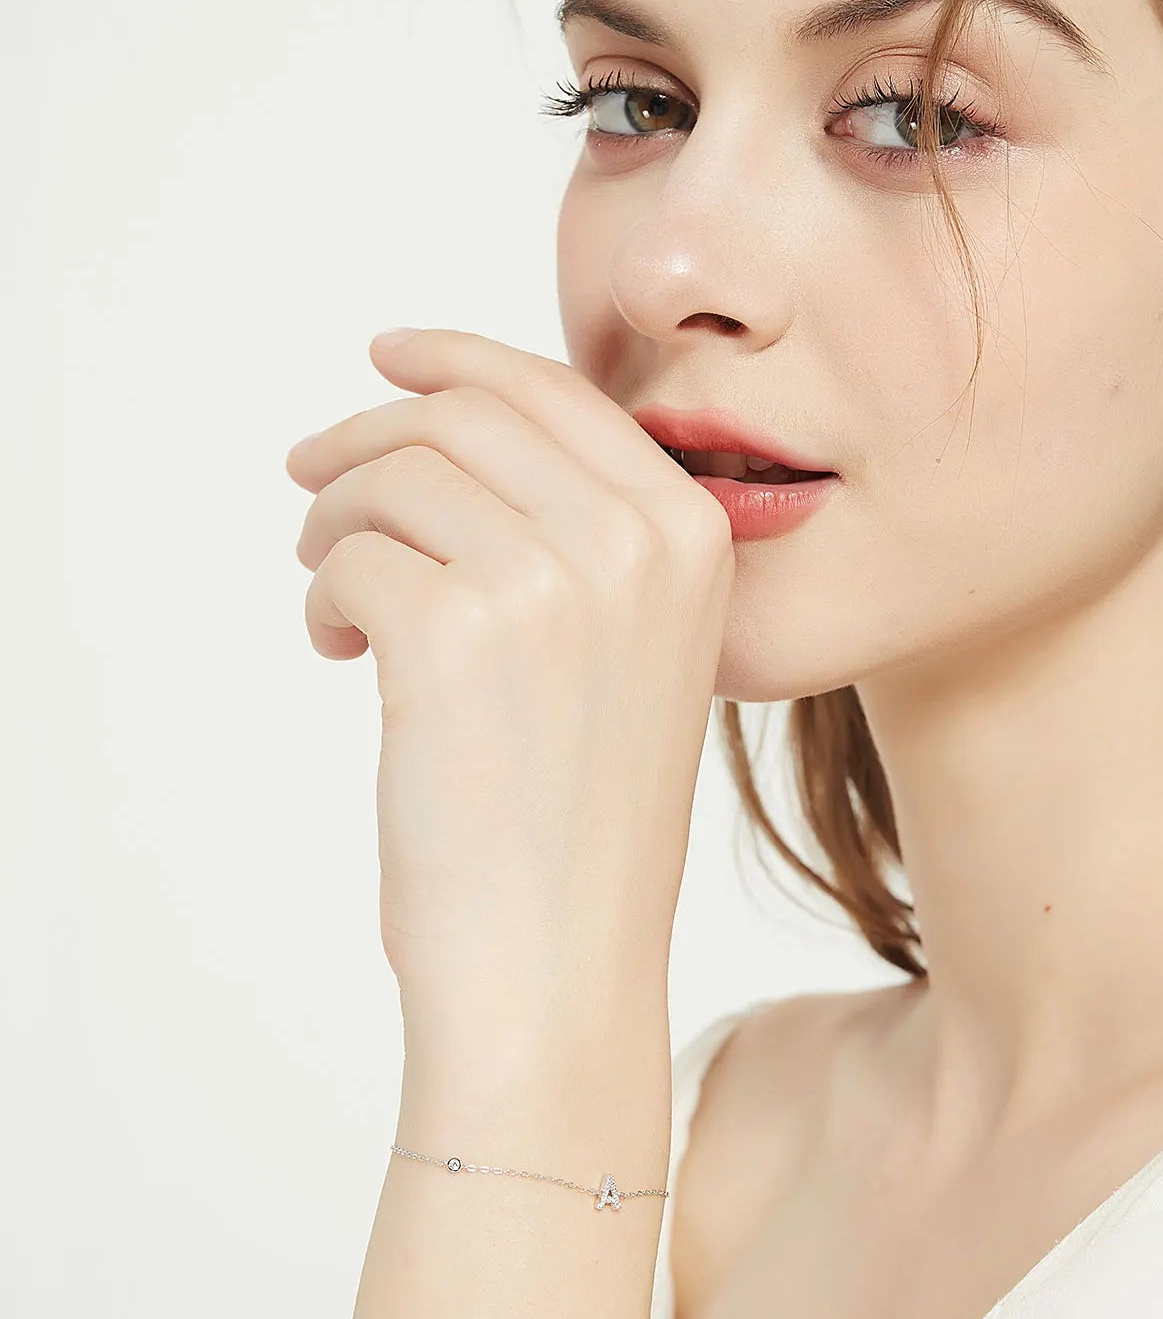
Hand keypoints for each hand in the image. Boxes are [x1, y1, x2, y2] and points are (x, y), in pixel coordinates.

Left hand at [286, 328, 733, 1044]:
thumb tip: (455, 428)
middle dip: (369, 437)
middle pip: (462, 413)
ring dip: (338, 523)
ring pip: (393, 475)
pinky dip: (324, 595)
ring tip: (338, 601)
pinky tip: (339, 652)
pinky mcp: (453, 634)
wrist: (558, 960)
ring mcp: (550, 582)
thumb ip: (587, 536)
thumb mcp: (635, 651)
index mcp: (693, 536)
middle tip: (313, 484)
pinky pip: (349, 556)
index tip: (387, 359)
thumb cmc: (581, 817)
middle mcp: (636, 541)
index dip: (458, 359)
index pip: (556, 393)